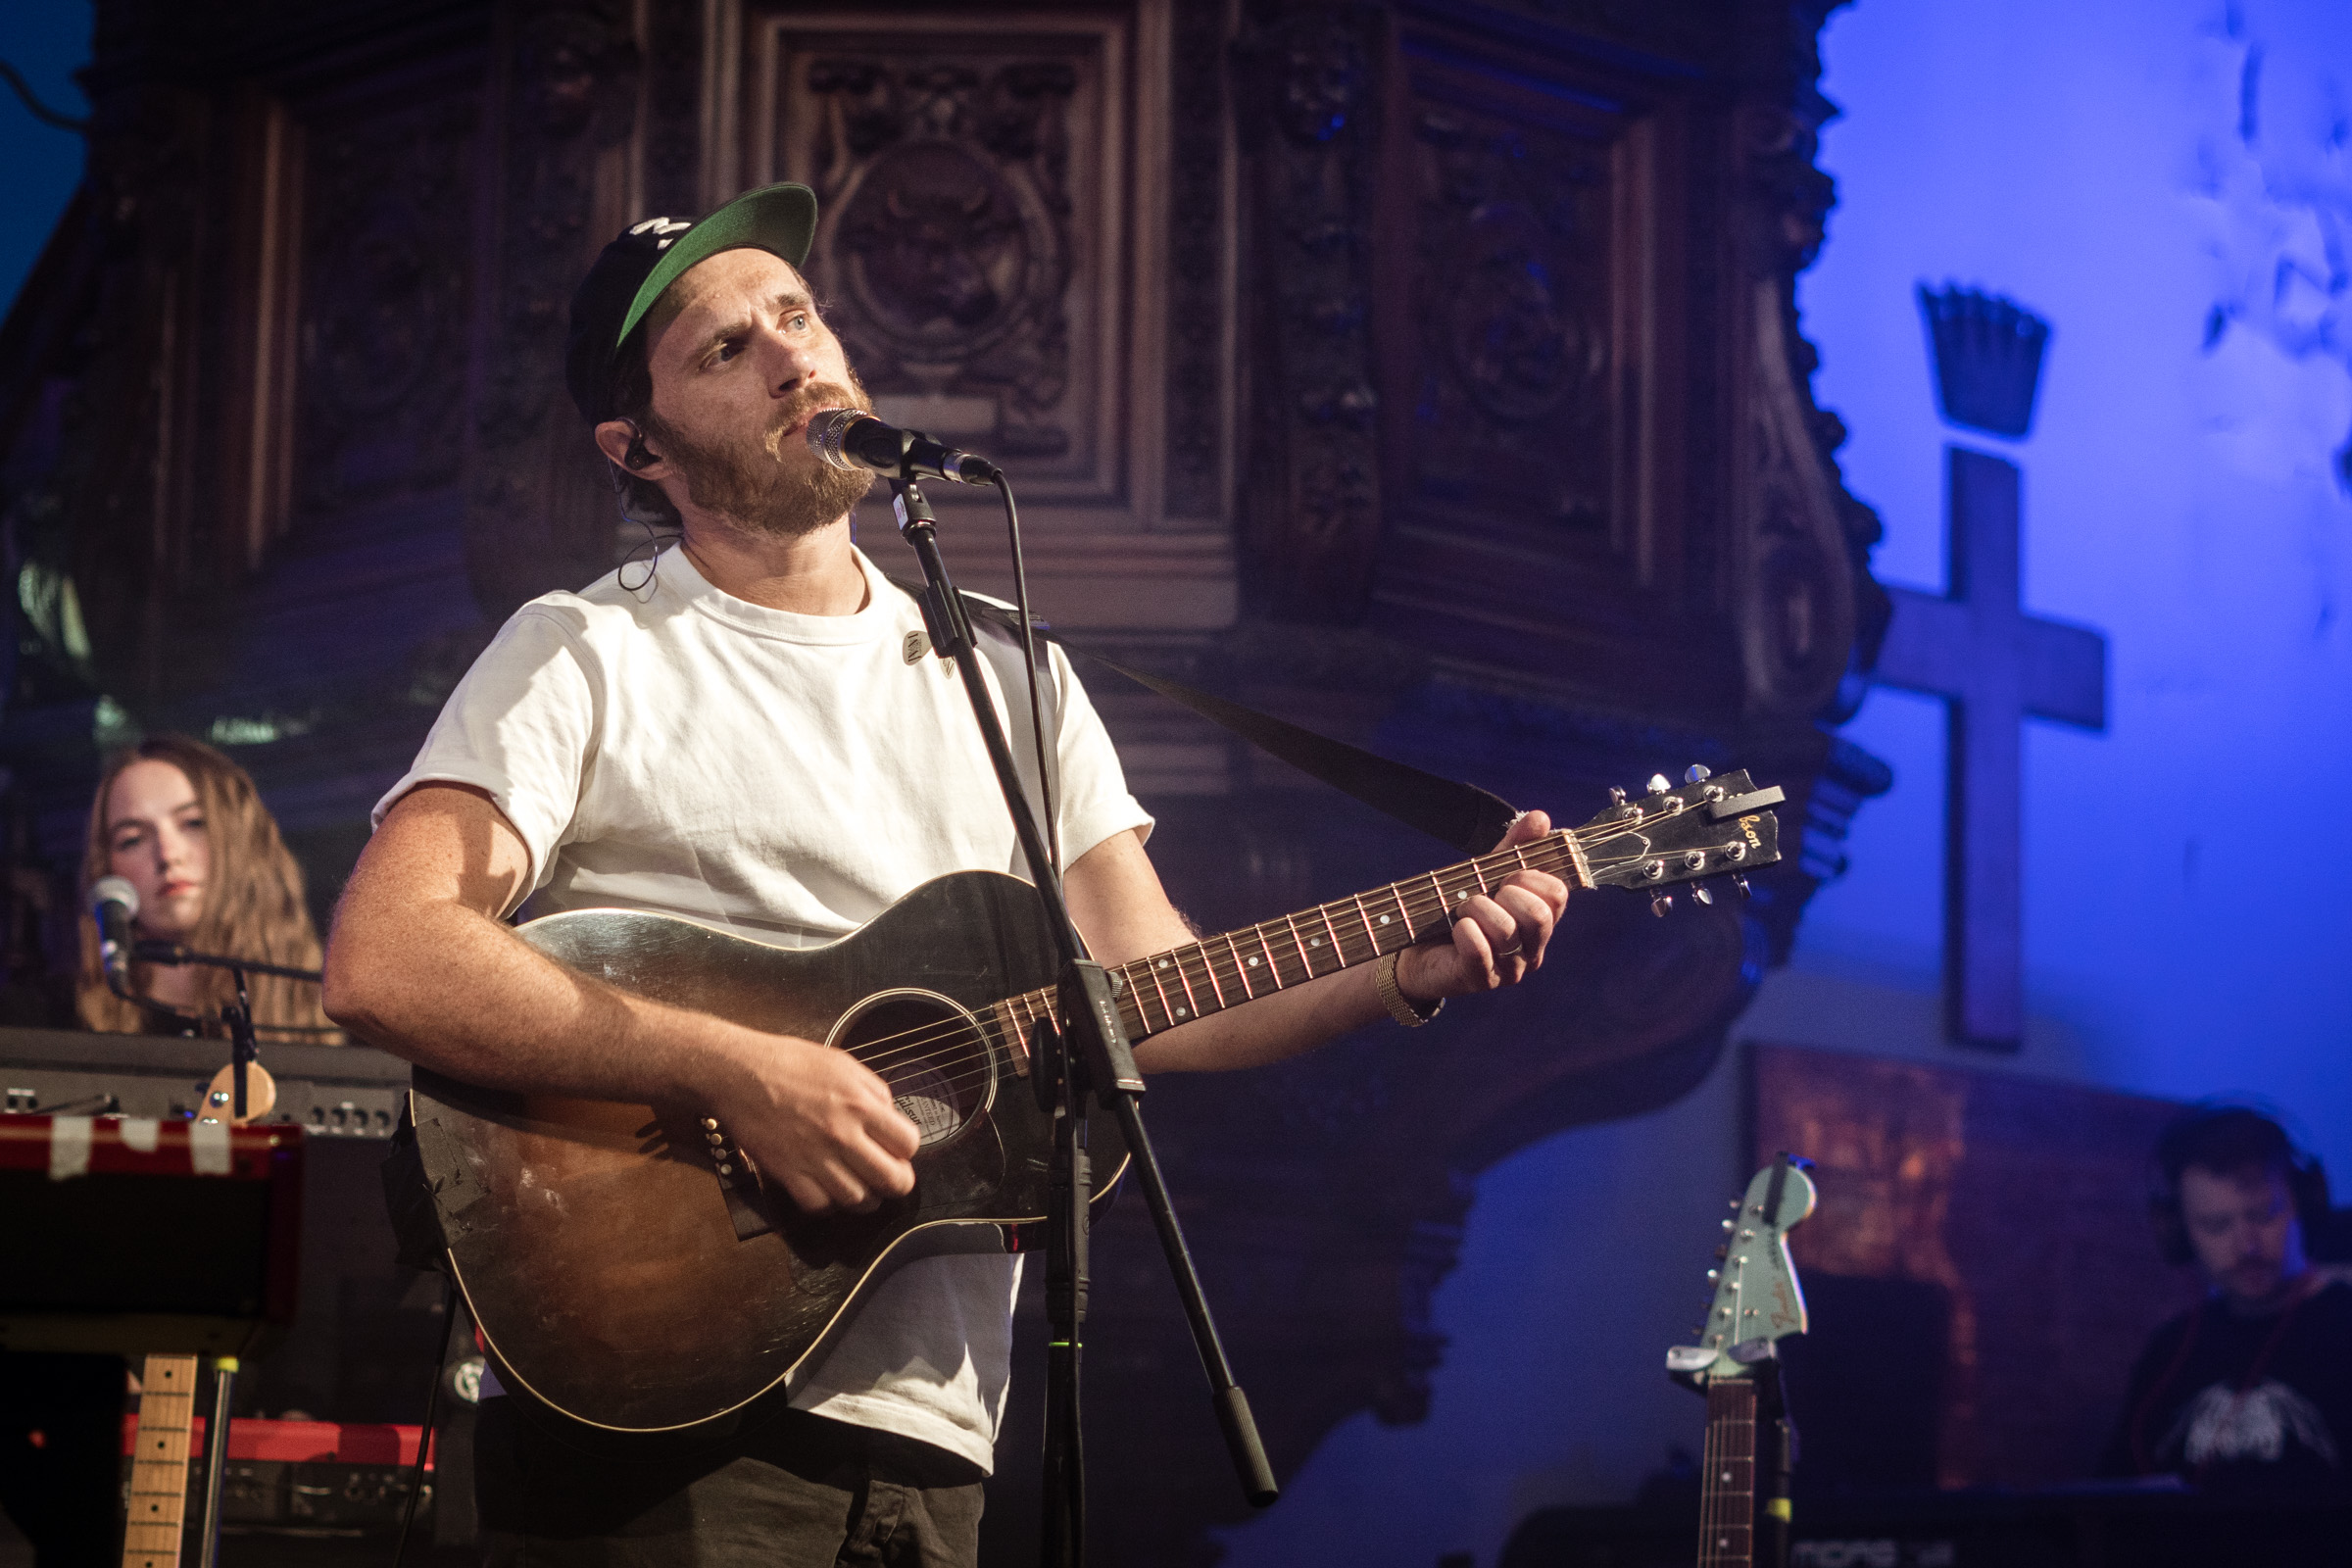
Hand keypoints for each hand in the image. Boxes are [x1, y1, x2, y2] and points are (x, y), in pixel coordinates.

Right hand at [710, 1035, 919, 1213]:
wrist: (740, 1074)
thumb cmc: (790, 1063)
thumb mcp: (843, 1064)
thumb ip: (874, 1091)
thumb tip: (890, 1117)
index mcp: (860, 1105)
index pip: (908, 1144)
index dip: (907, 1149)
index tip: (898, 1148)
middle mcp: (843, 1135)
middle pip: (892, 1180)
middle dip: (897, 1182)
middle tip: (889, 1177)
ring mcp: (815, 1158)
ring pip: (858, 1200)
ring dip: (865, 1198)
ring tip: (861, 1187)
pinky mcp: (788, 1174)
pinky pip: (819, 1205)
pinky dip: (827, 1203)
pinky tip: (827, 1190)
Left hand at [1393, 811, 1567, 1004]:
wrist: (1418, 950)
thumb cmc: (1459, 910)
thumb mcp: (1486, 873)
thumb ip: (1515, 847)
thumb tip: (1541, 817)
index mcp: (1539, 921)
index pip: (1558, 894)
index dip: (1534, 875)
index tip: (1508, 874)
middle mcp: (1532, 948)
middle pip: (1540, 915)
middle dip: (1508, 892)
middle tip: (1483, 892)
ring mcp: (1509, 968)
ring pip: (1507, 931)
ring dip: (1478, 908)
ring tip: (1462, 908)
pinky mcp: (1481, 980)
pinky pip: (1480, 951)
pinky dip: (1465, 931)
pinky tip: (1457, 928)